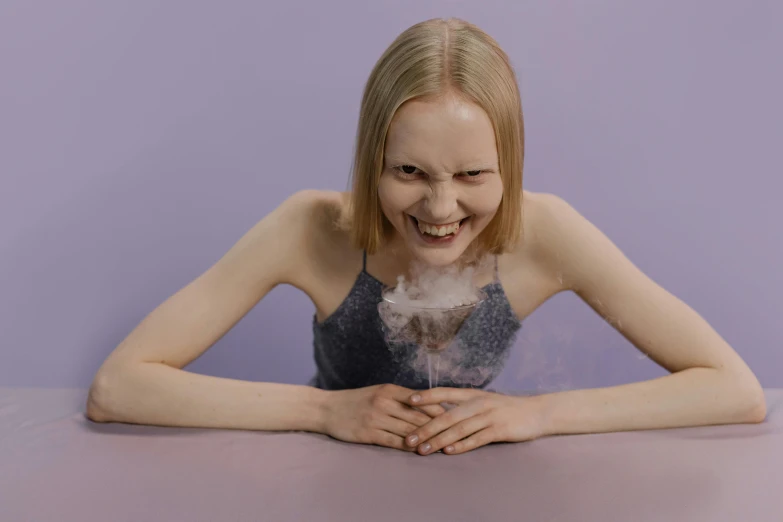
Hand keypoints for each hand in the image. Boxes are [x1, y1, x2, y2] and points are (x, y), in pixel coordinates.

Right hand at [323, 384, 446, 451]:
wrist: (327, 408)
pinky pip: (394, 442)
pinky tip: (419, 452)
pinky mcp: (369, 433)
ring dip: (427, 440)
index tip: (455, 418)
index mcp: (389, 390)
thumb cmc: (356, 401)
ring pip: (409, 430)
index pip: (422, 401)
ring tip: (442, 446)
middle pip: (418, 416)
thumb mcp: (379, 392)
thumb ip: (400, 398)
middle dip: (438, 427)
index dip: (440, 411)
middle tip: (455, 435)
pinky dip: (409, 447)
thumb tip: (427, 406)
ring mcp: (376, 418)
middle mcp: (385, 402)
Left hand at [402, 388, 546, 454]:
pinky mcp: (499, 429)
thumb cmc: (503, 408)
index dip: (426, 396)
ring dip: (439, 440)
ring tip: (423, 450)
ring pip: (459, 429)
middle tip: (408, 439)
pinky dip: (462, 445)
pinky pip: (477, 438)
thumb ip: (461, 405)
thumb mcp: (482, 401)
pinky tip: (449, 452)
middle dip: (425, 428)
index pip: (444, 392)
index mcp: (471, 394)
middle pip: (447, 415)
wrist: (535, 412)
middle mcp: (478, 403)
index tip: (407, 400)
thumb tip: (434, 412)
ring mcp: (489, 416)